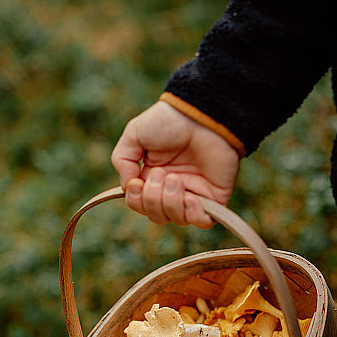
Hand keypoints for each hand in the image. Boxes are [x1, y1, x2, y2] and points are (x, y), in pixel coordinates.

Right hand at [111, 101, 239, 227]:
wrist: (202, 115)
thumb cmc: (170, 120)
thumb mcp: (134, 134)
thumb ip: (122, 161)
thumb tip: (127, 187)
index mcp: (152, 177)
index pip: (139, 204)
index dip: (136, 200)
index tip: (137, 182)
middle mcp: (172, 189)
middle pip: (156, 216)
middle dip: (153, 199)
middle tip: (161, 173)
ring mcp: (194, 194)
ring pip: (176, 219)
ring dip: (170, 202)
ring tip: (175, 179)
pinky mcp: (214, 197)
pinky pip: (202, 221)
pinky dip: (193, 215)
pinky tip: (190, 198)